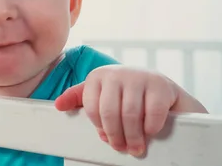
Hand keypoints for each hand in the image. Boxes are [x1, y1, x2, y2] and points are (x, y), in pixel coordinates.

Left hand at [54, 65, 206, 156]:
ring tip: (136, 147)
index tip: (107, 138)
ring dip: (134, 137)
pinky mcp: (160, 85)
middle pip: (110, 113)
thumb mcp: (101, 94)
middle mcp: (117, 72)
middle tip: (123, 148)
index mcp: (98, 76)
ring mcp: (140, 76)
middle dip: (116, 136)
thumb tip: (58, 105)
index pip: (92, 108)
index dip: (100, 128)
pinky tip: (150, 132)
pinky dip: (151, 128)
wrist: (163, 89)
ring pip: (130, 115)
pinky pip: (152, 114)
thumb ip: (79, 98)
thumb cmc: (127, 95)